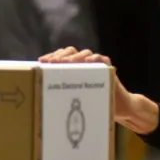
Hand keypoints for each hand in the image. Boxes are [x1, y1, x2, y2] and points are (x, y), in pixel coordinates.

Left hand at [39, 47, 157, 133]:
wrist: (119, 108)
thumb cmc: (93, 104)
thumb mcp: (75, 98)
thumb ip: (62, 93)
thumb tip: (40, 93)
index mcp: (74, 68)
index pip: (61, 56)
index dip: (51, 56)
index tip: (41, 62)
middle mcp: (84, 63)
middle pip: (70, 52)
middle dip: (59, 56)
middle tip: (51, 63)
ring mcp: (97, 64)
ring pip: (84, 54)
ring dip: (73, 57)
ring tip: (64, 63)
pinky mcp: (108, 68)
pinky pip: (101, 60)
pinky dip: (94, 59)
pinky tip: (87, 62)